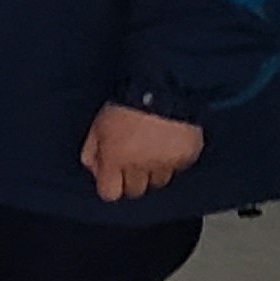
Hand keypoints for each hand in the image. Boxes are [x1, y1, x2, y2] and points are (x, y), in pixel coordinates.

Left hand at [81, 103, 203, 202]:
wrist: (164, 87)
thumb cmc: (127, 101)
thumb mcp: (98, 123)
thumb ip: (92, 150)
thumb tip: (94, 169)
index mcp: (115, 159)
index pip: (109, 193)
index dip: (111, 184)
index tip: (112, 175)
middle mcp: (140, 167)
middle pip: (135, 191)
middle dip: (132, 179)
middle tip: (133, 159)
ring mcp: (166, 164)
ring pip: (159, 182)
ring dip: (154, 170)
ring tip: (153, 149)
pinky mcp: (187, 157)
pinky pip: (178, 167)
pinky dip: (174, 159)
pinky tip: (170, 142)